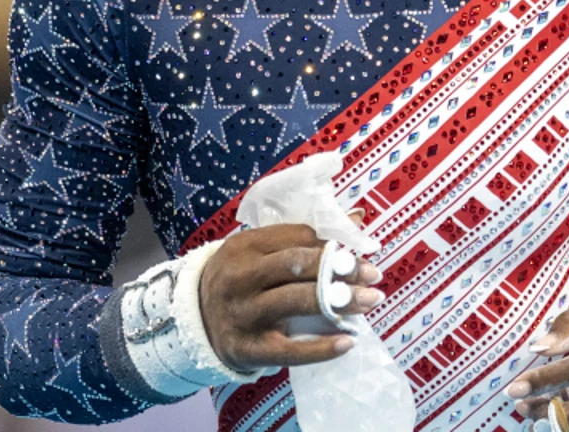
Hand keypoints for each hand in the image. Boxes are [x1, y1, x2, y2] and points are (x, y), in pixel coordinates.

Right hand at [197, 223, 384, 371]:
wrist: (196, 322)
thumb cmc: (241, 281)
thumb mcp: (258, 252)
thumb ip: (301, 238)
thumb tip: (357, 218)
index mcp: (244, 245)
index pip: (296, 238)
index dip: (332, 245)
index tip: (359, 253)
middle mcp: (241, 277)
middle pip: (298, 266)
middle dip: (340, 269)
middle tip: (372, 275)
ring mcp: (243, 314)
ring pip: (297, 302)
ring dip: (340, 301)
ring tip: (369, 301)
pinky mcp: (248, 349)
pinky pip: (290, 350)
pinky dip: (321, 348)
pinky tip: (347, 342)